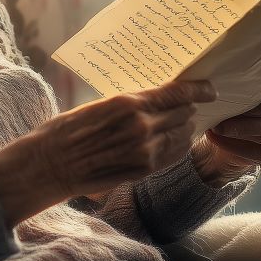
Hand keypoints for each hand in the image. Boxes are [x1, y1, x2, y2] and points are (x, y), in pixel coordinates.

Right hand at [0, 79, 216, 225]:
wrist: (51, 164)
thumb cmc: (69, 129)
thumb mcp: (101, 105)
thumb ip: (132, 104)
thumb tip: (158, 99)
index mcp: (128, 104)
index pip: (177, 93)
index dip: (199, 89)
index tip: (209, 88)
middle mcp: (141, 127)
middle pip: (184, 113)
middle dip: (189, 109)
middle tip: (189, 105)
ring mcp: (144, 152)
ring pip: (182, 136)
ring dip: (186, 128)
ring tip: (183, 124)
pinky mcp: (142, 171)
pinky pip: (173, 156)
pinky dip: (178, 146)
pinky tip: (175, 142)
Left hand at [192, 73, 260, 183]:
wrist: (234, 125)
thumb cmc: (239, 95)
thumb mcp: (242, 82)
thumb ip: (242, 76)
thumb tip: (221, 74)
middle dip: (250, 112)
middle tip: (223, 111)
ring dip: (240, 130)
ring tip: (217, 127)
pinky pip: (260, 152)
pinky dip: (235, 147)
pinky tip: (217, 139)